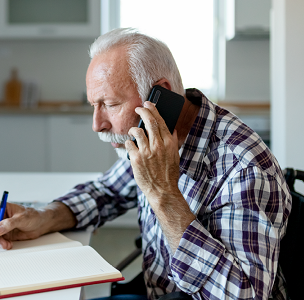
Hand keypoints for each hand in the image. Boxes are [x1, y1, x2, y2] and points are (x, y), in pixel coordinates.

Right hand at [0, 202, 46, 249]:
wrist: (42, 223)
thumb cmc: (34, 216)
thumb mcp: (22, 218)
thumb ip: (9, 224)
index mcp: (4, 208)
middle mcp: (2, 217)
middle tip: (0, 242)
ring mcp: (4, 226)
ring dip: (0, 241)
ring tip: (7, 245)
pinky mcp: (7, 233)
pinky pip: (1, 240)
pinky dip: (3, 244)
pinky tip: (9, 245)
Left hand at [125, 101, 194, 251]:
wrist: (162, 190)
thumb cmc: (168, 174)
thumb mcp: (175, 155)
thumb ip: (172, 142)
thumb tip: (171, 129)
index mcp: (168, 142)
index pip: (160, 120)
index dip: (153, 109)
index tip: (148, 104)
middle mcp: (158, 144)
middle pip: (148, 121)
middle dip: (142, 111)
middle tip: (138, 108)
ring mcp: (146, 151)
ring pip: (136, 131)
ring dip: (133, 129)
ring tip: (133, 132)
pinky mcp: (136, 158)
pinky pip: (129, 143)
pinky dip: (129, 144)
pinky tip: (131, 147)